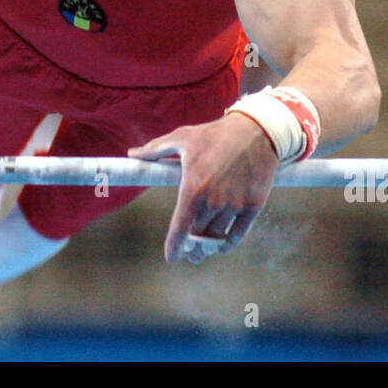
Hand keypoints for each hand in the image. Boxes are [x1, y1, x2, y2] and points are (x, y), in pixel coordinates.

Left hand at [128, 111, 278, 262]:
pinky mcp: (254, 205)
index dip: (174, 246)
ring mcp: (235, 204)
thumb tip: (132, 154)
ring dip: (209, 247)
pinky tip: (222, 246)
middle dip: (192, 248)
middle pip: (199, 236)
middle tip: (190, 253)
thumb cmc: (215, 133)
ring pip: (218, 237)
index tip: (171, 257)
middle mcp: (214, 200)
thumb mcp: (182, 137)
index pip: (180, 227)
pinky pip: (238, 234)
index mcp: (193, 187)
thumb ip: (155, 150)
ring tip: (204, 251)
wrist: (256, 130)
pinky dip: (228, 244)